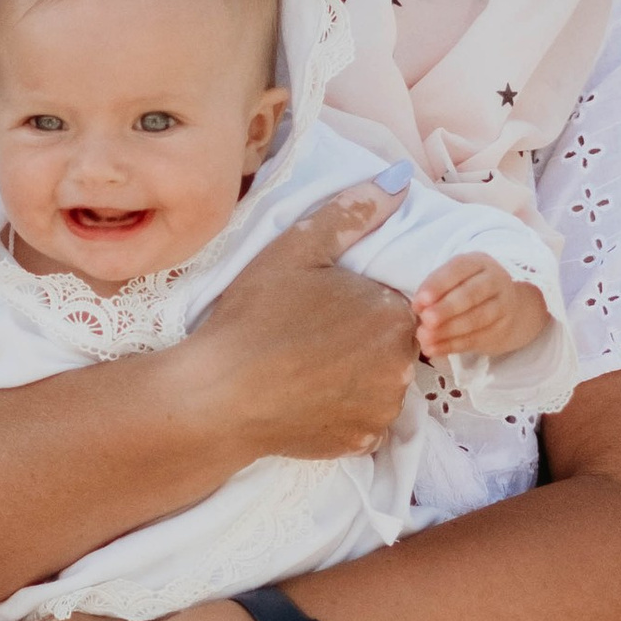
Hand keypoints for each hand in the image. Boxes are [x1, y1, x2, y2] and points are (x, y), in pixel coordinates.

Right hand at [188, 188, 417, 460]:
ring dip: (356, 373)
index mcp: (395, 315)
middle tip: (310, 334)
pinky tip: (306, 395)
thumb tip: (401, 179)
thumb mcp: (298, 247)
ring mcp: (383, 410)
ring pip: (380, 381)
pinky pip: (363, 417)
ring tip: (306, 365)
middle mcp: (403, 367)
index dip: (359, 300)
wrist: (218, 396)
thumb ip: (354, 211)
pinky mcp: (361, 442)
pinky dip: (343, 408)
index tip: (323, 304)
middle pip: (392, 343)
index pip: (396, 302)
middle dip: (362, 336)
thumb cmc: (255, 316)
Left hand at [412, 253, 548, 367]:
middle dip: (446, 308)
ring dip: (448, 330)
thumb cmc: (469, 291)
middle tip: (426, 320)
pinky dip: (452, 345)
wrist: (509, 309)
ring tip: (425, 338)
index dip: (438, 285)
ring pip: (476, 319)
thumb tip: (418, 307)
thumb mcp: (454, 281)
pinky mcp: (502, 329)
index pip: (458, 269)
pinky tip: (434, 349)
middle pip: (471, 294)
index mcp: (478, 262)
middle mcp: (494, 280)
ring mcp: (503, 305)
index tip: (419, 301)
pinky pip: (476, 339)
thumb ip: (435, 291)